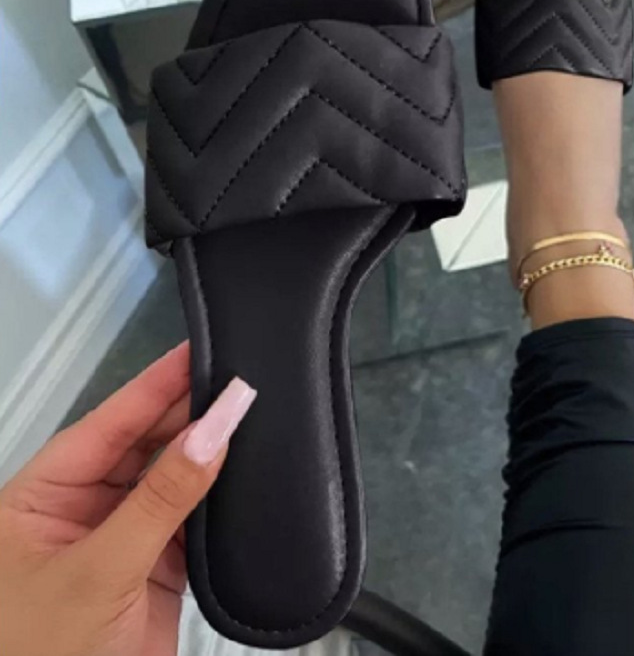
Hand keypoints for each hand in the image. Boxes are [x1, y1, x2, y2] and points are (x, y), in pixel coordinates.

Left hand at [0, 343, 254, 655]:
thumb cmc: (40, 655)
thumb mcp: (99, 570)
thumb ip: (162, 497)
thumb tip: (216, 428)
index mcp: (43, 494)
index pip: (108, 421)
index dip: (155, 384)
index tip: (199, 350)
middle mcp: (83, 506)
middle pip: (145, 443)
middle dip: (190, 413)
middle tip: (239, 381)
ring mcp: (123, 535)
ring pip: (173, 477)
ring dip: (209, 452)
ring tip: (250, 414)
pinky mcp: (156, 565)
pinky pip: (193, 516)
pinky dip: (221, 497)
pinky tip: (245, 471)